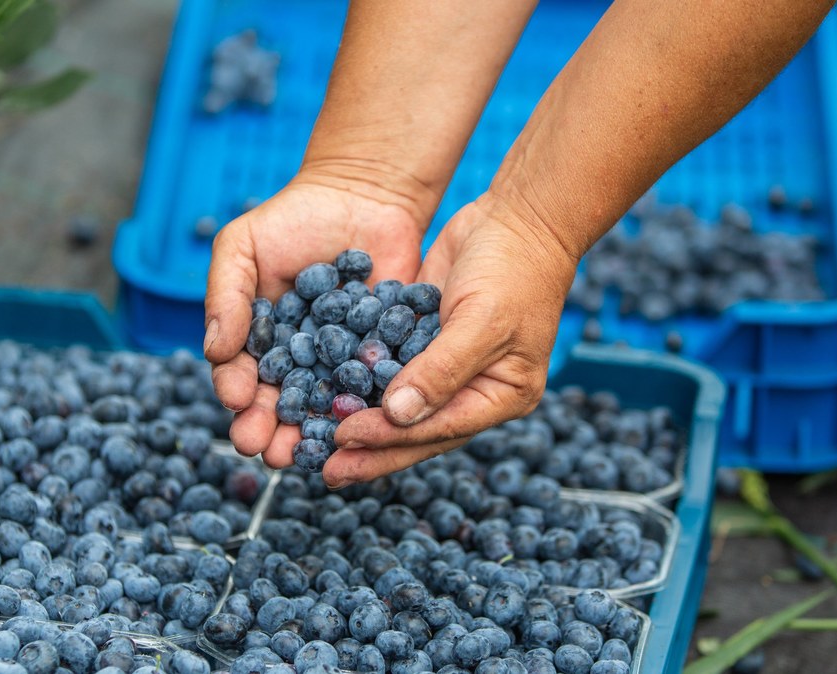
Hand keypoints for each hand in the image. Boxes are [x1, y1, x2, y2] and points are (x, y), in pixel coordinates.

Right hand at [203, 180, 425, 466]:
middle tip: (266, 450)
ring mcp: (338, 365)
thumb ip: (225, 294)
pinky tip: (358, 424)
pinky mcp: (380, 359)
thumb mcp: (243, 245)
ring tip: (304, 454)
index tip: (237, 400)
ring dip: (310, 435)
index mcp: (256, 343)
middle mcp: (295, 363)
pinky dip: (363, 409)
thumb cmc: (293, 218)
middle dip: (268, 430)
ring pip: (320, 408)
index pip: (239, 375)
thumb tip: (214, 350)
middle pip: (277, 405)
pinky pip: (370, 389)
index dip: (235, 391)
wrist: (365, 195)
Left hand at [322, 196, 579, 487]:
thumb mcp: (482, 320)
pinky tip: (323, 390)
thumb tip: (398, 415)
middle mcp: (474, 390)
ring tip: (317, 442)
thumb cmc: (514, 268)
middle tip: (324, 470)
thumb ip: (441, 370)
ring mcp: (447, 367)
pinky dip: (359, 380)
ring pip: (398, 404)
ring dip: (359, 420)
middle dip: (369, 449)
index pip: (439, 429)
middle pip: (415, 430)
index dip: (389, 437)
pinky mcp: (424, 339)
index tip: (343, 438)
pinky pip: (388, 368)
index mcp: (501, 396)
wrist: (520, 215)